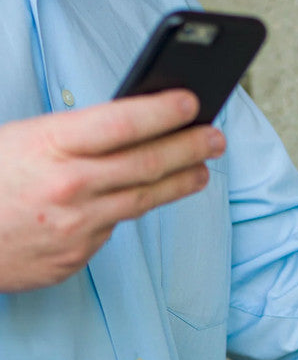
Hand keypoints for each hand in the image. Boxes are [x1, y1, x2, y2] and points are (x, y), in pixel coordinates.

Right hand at [0, 90, 225, 291]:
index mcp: (48, 146)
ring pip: (141, 201)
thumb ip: (71, 140)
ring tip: (200, 170)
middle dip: (188, 148)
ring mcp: (76, 227)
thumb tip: (126, 134)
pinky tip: (135, 201)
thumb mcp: (18, 140)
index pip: (122, 123)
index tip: (193, 103)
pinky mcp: (77, 256)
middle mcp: (69, 187)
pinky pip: (111, 229)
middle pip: (146, 165)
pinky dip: (124, 211)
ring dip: (178, 183)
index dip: (164, 112)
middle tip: (215, 139)